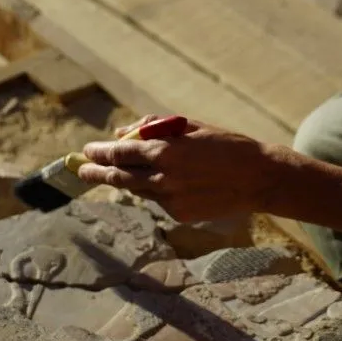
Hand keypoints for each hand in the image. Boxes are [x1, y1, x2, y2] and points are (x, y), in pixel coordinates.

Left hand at [78, 116, 272, 222]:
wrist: (259, 178)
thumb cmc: (227, 145)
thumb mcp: (191, 126)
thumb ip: (154, 127)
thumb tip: (122, 133)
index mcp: (165, 151)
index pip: (119, 153)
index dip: (99, 152)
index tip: (87, 150)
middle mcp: (163, 177)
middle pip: (119, 177)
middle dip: (97, 173)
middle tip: (82, 170)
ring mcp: (170, 199)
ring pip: (138, 190)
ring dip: (126, 181)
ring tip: (117, 174)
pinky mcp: (180, 214)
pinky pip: (158, 200)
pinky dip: (156, 189)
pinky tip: (172, 181)